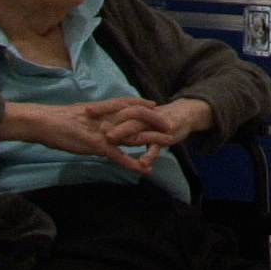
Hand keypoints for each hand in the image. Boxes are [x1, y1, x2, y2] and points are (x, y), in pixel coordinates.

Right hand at [0, 97, 174, 174]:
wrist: (44, 122)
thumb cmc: (56, 120)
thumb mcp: (77, 116)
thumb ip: (89, 118)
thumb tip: (92, 120)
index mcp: (101, 110)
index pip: (127, 103)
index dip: (142, 105)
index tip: (154, 106)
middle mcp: (106, 119)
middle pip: (137, 117)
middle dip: (155, 121)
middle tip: (171, 125)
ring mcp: (104, 132)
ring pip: (133, 136)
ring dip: (152, 140)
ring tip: (169, 143)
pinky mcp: (97, 146)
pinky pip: (119, 156)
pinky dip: (133, 163)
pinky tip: (144, 170)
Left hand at [96, 97, 212, 169]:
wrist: (185, 114)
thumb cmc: (157, 118)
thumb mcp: (140, 117)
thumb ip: (124, 120)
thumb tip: (102, 124)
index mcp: (137, 110)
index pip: (118, 106)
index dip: (103, 108)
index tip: (86, 110)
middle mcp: (144, 116)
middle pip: (125, 116)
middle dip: (109, 119)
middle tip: (93, 123)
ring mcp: (154, 127)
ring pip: (138, 130)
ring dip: (123, 134)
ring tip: (110, 139)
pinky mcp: (165, 138)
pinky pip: (155, 148)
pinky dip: (149, 155)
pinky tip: (142, 163)